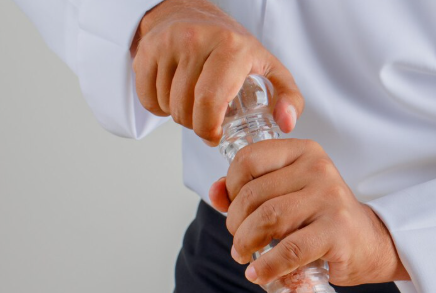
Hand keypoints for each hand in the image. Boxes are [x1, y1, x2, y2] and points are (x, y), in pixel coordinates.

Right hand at [132, 0, 302, 143]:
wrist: (192, 14)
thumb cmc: (233, 47)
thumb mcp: (269, 68)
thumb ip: (289, 97)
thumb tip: (286, 123)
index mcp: (230, 48)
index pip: (210, 101)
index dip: (208, 128)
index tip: (213, 135)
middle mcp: (196, 41)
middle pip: (186, 109)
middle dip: (195, 125)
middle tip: (205, 119)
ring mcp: (168, 43)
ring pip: (166, 105)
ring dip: (178, 115)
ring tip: (192, 103)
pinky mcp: (146, 49)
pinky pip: (146, 97)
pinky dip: (158, 106)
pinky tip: (172, 95)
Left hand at [209, 139, 409, 285]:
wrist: (368, 243)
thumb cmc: (322, 219)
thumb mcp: (287, 194)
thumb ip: (250, 189)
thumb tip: (214, 192)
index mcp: (304, 152)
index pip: (248, 159)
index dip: (230, 187)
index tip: (232, 208)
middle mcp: (318, 170)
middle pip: (254, 194)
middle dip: (235, 223)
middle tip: (239, 241)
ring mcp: (330, 199)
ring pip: (268, 219)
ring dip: (246, 242)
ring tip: (244, 255)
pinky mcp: (336, 231)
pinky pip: (290, 250)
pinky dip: (267, 266)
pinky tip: (258, 273)